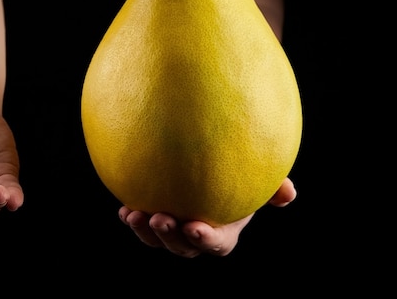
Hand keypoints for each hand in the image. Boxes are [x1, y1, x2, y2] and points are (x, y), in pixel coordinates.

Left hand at [118, 177, 295, 257]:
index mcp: (222, 230)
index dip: (206, 239)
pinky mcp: (152, 214)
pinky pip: (140, 223)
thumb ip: (272, 185)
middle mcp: (194, 234)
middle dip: (170, 238)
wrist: (203, 165)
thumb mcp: (256, 178)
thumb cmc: (236, 173)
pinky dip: (131, 220)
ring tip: (135, 215)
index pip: (216, 243)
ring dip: (146, 232)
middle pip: (182, 246)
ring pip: (157, 240)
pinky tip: (123, 208)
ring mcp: (172, 228)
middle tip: (161, 218)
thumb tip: (288, 193)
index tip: (195, 227)